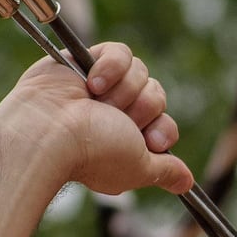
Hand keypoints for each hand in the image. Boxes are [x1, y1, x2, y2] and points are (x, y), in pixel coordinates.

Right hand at [0, 41, 194, 195]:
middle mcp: (115, 114)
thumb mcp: (139, 168)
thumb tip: (186, 183)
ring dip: (125, 90)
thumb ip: (164, 171)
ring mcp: (102, 88)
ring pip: (142, 73)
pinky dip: (112, 66)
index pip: (166, 125)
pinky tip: (91, 83)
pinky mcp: (86, 61)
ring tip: (97, 101)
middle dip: (143, 109)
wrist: (50, 130)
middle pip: (157, 95)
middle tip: (116, 119)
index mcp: (127, 140)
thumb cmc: (94, 153)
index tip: (150, 141)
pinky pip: (121, 52)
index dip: (163, 130)